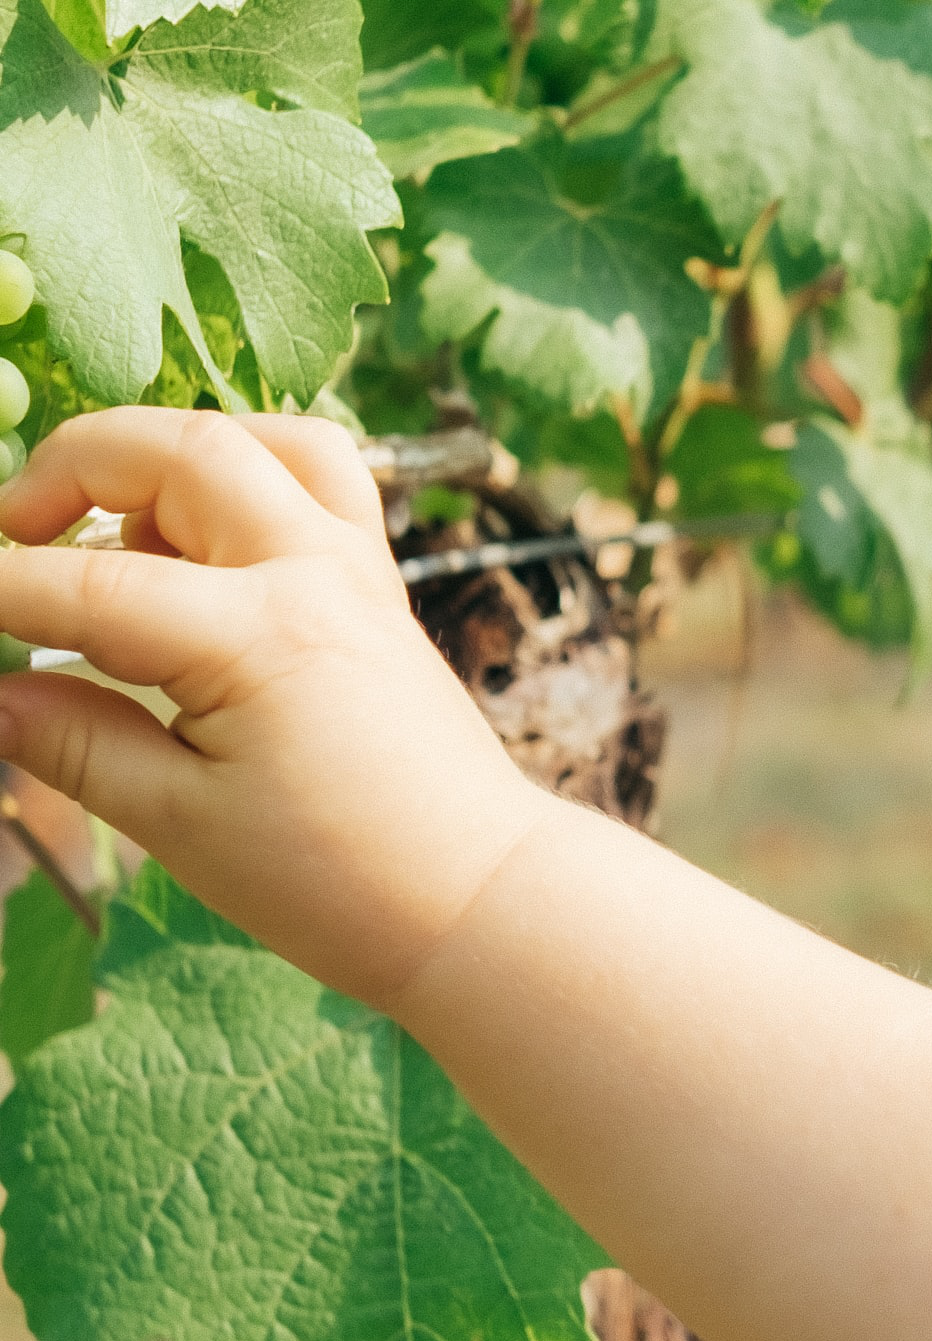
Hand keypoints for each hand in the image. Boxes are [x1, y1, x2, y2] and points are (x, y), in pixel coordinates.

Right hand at [0, 408, 548, 1006]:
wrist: (476, 898)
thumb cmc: (342, 882)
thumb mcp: (183, 826)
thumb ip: (74, 742)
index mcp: (260, 636)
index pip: (86, 585)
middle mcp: (318, 575)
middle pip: (181, 449)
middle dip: (70, 470)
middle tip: (10, 535)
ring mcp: (361, 573)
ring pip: (266, 443)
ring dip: (172, 458)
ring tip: (112, 531)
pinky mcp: (382, 590)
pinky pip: (325, 483)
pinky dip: (252, 477)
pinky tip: (199, 541)